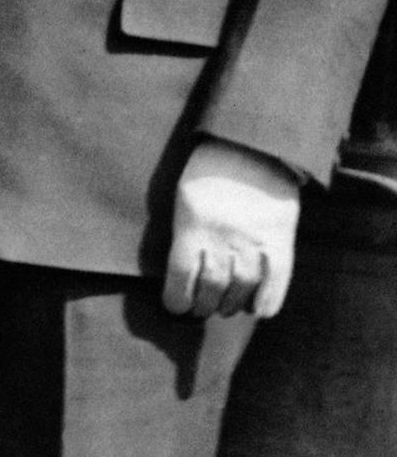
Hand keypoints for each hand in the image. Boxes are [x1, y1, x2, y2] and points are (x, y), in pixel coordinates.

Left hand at [163, 139, 301, 318]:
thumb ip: (185, 234)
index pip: (182, 276)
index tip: (176, 308)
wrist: (252, 147)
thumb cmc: (209, 172)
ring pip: (242, 289)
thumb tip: (182, 277)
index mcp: (192, 224)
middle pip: (212, 287)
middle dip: (204, 305)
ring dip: (231, 305)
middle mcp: (223, 236)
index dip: (177, 299)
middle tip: (201, 309)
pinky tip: (256, 309)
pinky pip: (276, 282)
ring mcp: (255, 240)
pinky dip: (266, 301)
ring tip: (224, 307)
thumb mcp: (184, 197)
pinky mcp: (281, 241)